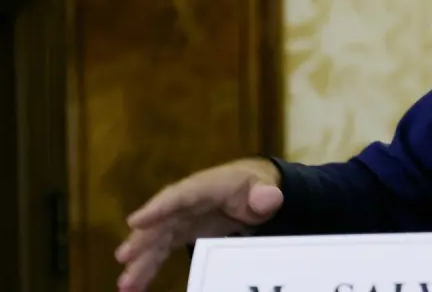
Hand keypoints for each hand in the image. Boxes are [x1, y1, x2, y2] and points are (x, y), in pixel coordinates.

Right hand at [116, 158, 283, 291]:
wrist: (250, 189)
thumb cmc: (254, 186)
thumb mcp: (264, 188)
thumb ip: (265, 194)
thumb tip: (269, 198)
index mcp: (204, 187)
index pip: (179, 196)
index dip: (158, 208)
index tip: (135, 222)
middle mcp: (184, 203)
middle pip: (160, 221)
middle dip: (142, 239)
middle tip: (124, 259)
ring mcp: (179, 219)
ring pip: (155, 240)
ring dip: (140, 261)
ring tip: (125, 285)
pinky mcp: (179, 233)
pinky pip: (160, 251)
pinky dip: (147, 267)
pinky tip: (134, 287)